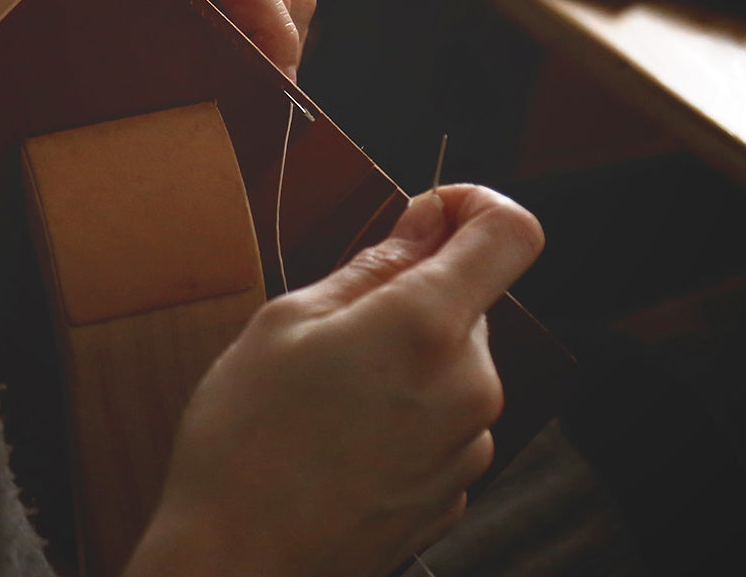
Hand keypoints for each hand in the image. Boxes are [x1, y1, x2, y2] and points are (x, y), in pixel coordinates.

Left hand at [102, 0, 314, 81]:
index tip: (281, 88)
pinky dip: (241, 27)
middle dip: (276, 40)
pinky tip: (223, 66)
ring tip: (245, 86)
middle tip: (266, 101)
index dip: (277, 31)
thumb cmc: (19, 65)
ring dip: (260, 36)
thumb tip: (266, 95)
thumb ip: (186, 68)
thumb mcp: (104, 71)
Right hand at [126, 185, 544, 576]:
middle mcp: (470, 388)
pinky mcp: (453, 495)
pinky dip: (407, 409)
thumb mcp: (288, 320)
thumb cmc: (244, 438)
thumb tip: (426, 223)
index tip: (430, 215)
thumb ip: (373, 265)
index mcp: (428, 328)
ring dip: (408, 355)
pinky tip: (342, 436)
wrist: (234, 569)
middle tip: (336, 321)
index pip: (511, 234)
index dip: (476, 205)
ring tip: (328, 391)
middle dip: (416, 293)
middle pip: (472, 301)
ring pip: (455, 362)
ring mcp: (468, 450)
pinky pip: (445, 420)